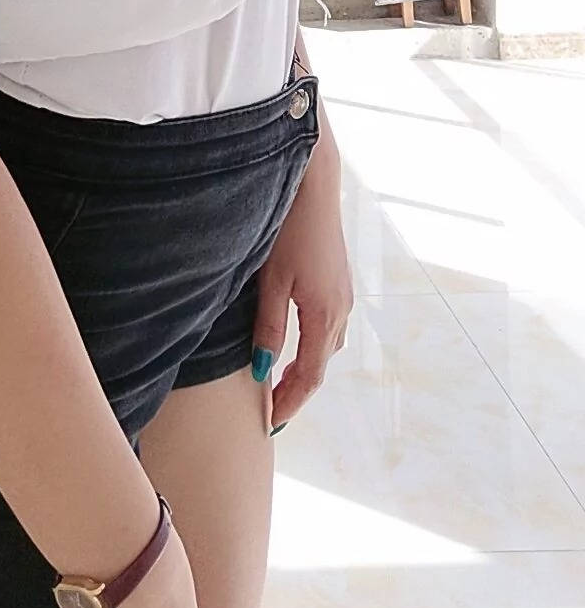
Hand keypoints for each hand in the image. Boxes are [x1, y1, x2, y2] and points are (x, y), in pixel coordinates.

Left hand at [253, 140, 353, 430]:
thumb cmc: (288, 228)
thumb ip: (268, 328)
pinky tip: (297, 340)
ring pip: (327, 345)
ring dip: (306, 367)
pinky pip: (330, 325)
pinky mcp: (339, 279)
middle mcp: (341, 309)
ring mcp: (344, 293)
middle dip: (297, 390)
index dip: (289, 402)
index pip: (309, 376)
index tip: (270, 423)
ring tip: (281, 381)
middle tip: (271, 409)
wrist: (313, 183)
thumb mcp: (272, 282)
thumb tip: (262, 370)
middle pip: (321, 364)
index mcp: (325, 315)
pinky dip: (313, 343)